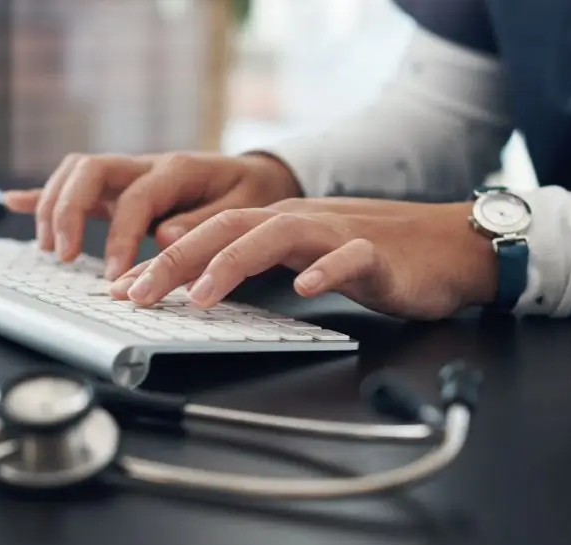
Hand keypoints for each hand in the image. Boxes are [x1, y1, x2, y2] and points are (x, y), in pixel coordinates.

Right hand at [4, 152, 300, 278]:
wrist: (254, 177)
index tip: (116, 274)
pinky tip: (14, 201)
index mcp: (177, 169)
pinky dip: (42, 193)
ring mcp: (129, 173)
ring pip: (76, 172)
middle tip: (65, 255)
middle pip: (90, 170)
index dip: (121, 237)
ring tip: (50, 249)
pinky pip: (74, 184)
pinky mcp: (118, 187)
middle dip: (68, 211)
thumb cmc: (248, 195)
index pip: (136, 199)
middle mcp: (146, 164)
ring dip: (54, 205)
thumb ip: (205, 223)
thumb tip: (165, 236)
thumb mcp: (242, 210)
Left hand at [108, 198, 498, 319]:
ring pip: (277, 234)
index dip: (163, 261)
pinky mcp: (377, 253)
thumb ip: (255, 265)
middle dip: (175, 260)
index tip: (124, 289)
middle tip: (137, 294)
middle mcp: (298, 222)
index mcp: (276, 225)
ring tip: (200, 296)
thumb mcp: (301, 259)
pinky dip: (327, 270)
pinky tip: (306, 288)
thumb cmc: (371, 257)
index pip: (208, 234)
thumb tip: (195, 283)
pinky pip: (350, 257)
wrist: (446, 246)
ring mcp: (337, 233)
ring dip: (232, 262)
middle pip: (227, 228)